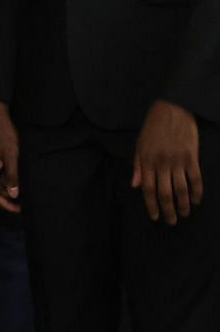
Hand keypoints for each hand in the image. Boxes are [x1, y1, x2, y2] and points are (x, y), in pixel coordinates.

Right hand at [0, 99, 20, 213]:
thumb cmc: (3, 135)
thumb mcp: (11, 156)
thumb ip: (12, 176)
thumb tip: (13, 195)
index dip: (6, 205)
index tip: (20, 209)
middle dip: (10, 196)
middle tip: (27, 198)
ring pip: (0, 180)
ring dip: (11, 185)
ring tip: (26, 186)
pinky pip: (2, 172)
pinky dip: (10, 176)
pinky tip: (21, 174)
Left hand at [133, 99, 202, 224]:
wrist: (172, 110)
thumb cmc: (153, 127)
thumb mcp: (140, 144)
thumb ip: (138, 166)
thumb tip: (135, 185)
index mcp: (147, 160)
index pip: (147, 188)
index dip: (151, 204)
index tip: (155, 216)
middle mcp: (161, 163)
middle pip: (164, 192)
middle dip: (167, 209)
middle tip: (171, 221)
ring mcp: (177, 160)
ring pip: (180, 189)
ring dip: (183, 204)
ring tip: (184, 214)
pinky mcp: (191, 157)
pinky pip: (195, 179)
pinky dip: (197, 192)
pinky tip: (196, 200)